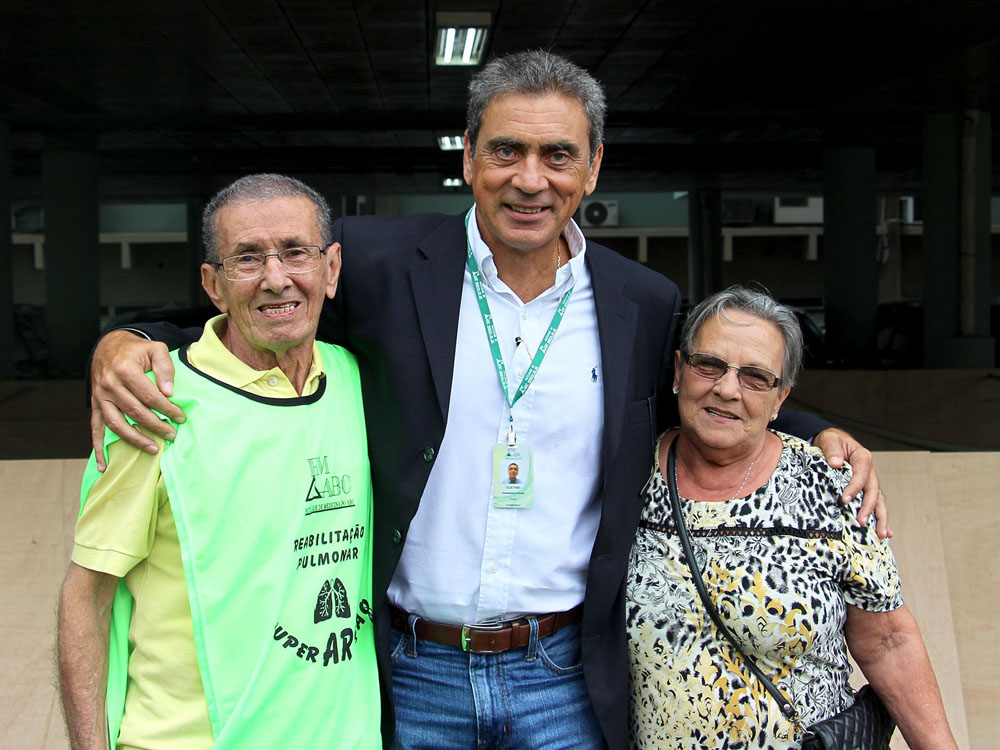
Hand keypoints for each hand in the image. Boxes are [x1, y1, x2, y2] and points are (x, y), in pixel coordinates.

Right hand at [90, 330, 184, 469]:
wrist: (109, 346)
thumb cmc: (137, 350)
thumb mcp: (156, 349)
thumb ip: (165, 368)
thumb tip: (169, 392)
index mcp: (125, 369)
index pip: (149, 395)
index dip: (166, 408)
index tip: (180, 417)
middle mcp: (109, 384)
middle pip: (134, 411)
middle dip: (156, 426)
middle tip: (172, 435)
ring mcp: (100, 396)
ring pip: (116, 423)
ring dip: (134, 439)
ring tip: (152, 448)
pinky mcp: (95, 405)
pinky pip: (95, 428)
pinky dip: (98, 448)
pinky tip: (103, 465)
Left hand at [813, 427, 891, 538]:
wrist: (833, 442)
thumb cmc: (832, 441)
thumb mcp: (829, 440)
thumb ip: (832, 450)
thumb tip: (835, 463)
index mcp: (862, 457)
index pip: (861, 475)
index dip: (854, 488)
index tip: (844, 500)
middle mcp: (869, 471)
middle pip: (873, 491)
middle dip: (868, 508)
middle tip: (861, 522)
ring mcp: (869, 481)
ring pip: (878, 500)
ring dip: (881, 518)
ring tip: (881, 534)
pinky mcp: (866, 489)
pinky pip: (875, 503)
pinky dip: (880, 517)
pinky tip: (885, 531)